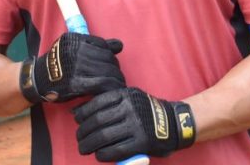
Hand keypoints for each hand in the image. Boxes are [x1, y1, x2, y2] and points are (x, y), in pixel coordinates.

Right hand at [20, 32, 124, 103]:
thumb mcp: (73, 48)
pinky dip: (110, 88)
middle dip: (115, 69)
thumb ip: (96, 46)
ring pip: (106, 71)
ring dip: (116, 79)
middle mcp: (75, 50)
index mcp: (74, 39)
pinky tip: (112, 91)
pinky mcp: (76, 83)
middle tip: (118, 77)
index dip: (111, 55)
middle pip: (107, 58)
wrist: (37, 80)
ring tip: (118, 85)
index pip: (102, 45)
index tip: (112, 64)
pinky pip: (101, 84)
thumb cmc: (59, 64)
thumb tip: (120, 45)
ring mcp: (75, 67)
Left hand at [74, 87, 195, 161]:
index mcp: (126, 95)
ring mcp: (136, 125)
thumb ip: (109, 103)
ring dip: (89, 145)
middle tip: (79, 139)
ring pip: (104, 136)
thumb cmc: (146, 111)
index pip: (97, 103)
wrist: (174, 123)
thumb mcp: (130, 98)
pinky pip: (116, 150)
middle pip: (98, 121)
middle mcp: (130, 108)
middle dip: (83, 132)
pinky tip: (99, 155)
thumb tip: (78, 111)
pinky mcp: (142, 142)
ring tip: (84, 148)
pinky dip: (103, 154)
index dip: (83, 113)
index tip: (76, 120)